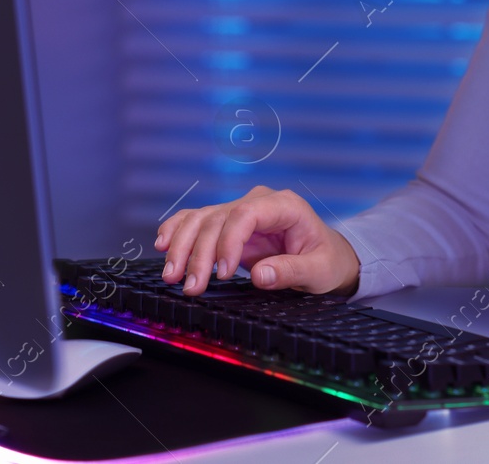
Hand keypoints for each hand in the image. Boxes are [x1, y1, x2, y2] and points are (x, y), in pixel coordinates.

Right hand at [153, 184, 360, 296]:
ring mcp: (240, 210)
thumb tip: (260, 275)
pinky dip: (177, 231)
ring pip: (201, 218)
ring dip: (181, 246)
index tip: (223, 274)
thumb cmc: (326, 260)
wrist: (326, 255)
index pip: (246, 213)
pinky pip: (196, 220)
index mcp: (285, 206)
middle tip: (191, 286)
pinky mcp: (227, 223)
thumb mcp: (319, 271)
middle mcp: (258, 202)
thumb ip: (292, 271)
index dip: (228, 241)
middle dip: (199, 252)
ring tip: (171, 276)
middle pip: (218, 218)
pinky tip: (162, 245)